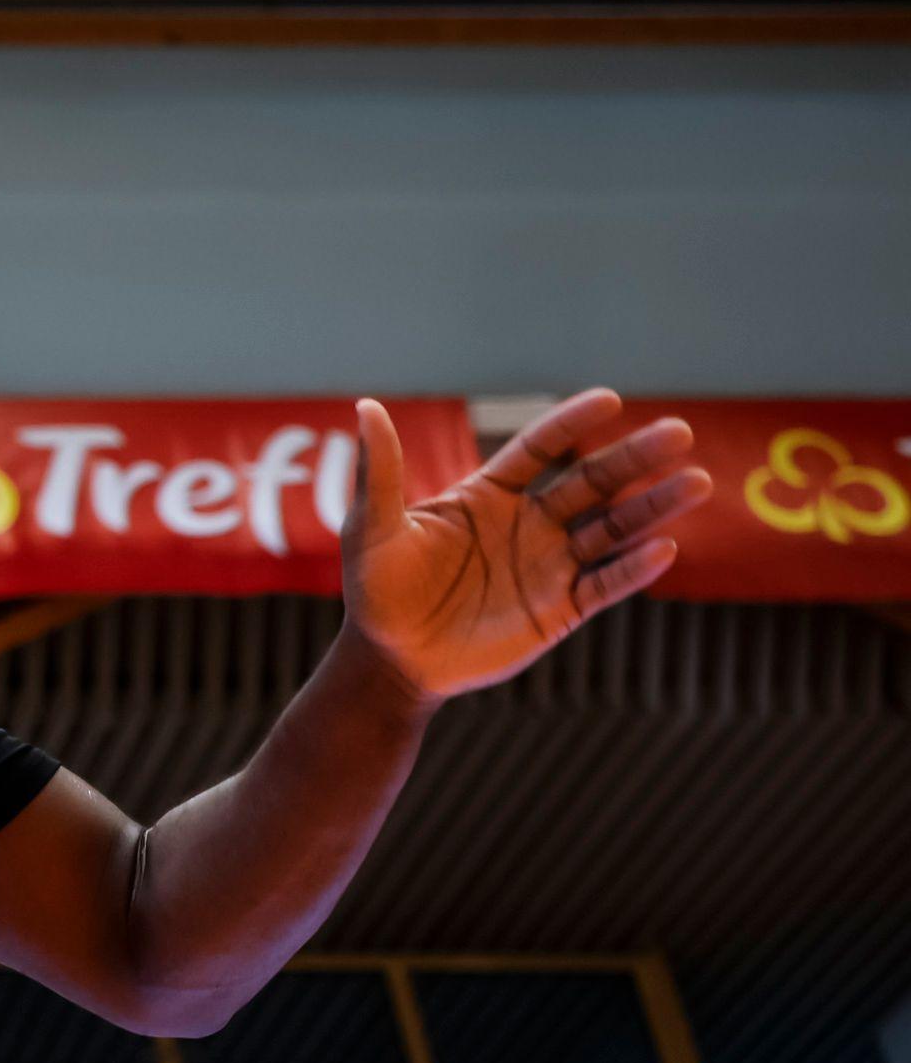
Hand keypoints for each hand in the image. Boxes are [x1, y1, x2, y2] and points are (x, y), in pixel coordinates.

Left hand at [344, 389, 712, 701]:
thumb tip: (366, 406)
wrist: (390, 662)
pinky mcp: (560, 610)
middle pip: (591, 483)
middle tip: (679, 432)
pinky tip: (664, 549)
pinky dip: (633, 570)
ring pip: (612, 530)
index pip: (540, 449)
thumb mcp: (374, 528)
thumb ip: (381, 472)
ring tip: (696, 482)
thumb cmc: (376, 592)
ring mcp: (549, 566)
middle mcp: (529, 524)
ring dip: (652, 508)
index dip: (571, 424)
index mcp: (489, 495)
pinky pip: (604, 586)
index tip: (608, 399)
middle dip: (635, 459)